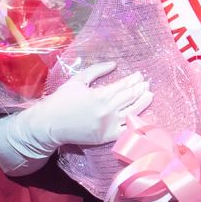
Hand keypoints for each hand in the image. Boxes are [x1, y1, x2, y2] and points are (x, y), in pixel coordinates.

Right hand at [32, 62, 152, 147]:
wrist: (50, 124)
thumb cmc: (62, 100)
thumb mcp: (78, 80)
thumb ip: (97, 70)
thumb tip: (114, 64)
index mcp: (101, 95)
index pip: (124, 85)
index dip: (135, 79)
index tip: (140, 75)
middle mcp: (108, 110)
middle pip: (131, 97)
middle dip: (141, 88)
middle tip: (147, 83)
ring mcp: (109, 125)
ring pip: (132, 112)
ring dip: (143, 102)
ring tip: (149, 95)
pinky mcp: (107, 137)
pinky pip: (126, 130)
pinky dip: (136, 123)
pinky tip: (143, 116)